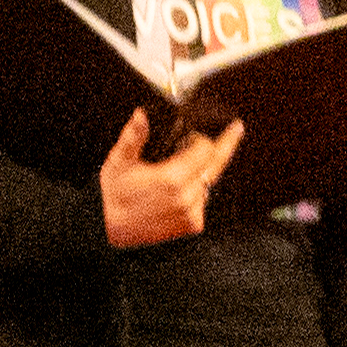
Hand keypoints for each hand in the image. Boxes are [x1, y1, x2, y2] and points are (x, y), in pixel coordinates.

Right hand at [99, 108, 238, 246]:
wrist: (110, 230)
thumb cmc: (114, 197)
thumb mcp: (119, 162)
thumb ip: (133, 137)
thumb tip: (141, 116)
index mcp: (171, 178)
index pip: (205, 150)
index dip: (200, 139)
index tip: (193, 135)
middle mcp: (186, 197)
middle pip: (215, 165)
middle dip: (225, 145)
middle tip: (235, 130)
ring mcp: (191, 213)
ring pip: (208, 182)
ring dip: (201, 171)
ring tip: (181, 168)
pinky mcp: (192, 225)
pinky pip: (203, 200)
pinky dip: (196, 191)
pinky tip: (179, 189)